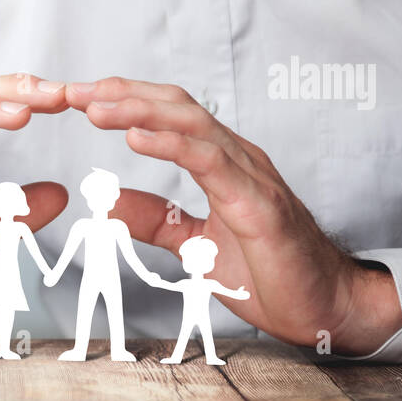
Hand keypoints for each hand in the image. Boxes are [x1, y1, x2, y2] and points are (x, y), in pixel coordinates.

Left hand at [67, 77, 401, 354]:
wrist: (324, 308)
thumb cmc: (271, 274)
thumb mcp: (195, 245)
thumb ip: (157, 220)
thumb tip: (110, 201)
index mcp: (223, 165)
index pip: (171, 115)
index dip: (127, 101)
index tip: (82, 97)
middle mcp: (239, 160)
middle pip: (177, 107)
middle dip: (124, 95)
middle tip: (76, 92)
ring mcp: (252, 179)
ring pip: (192, 125)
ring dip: (140, 112)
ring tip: (97, 108)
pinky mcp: (259, 206)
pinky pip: (211, 163)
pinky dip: (171, 145)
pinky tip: (136, 138)